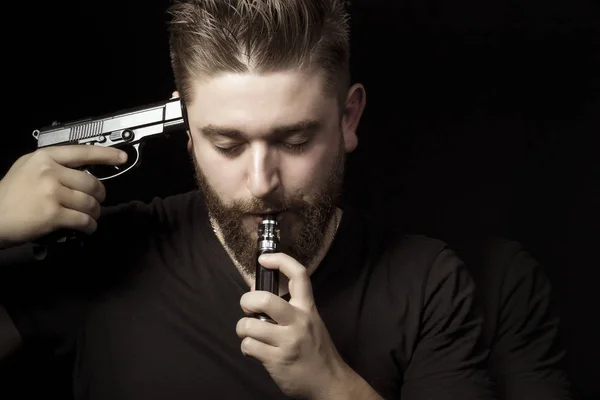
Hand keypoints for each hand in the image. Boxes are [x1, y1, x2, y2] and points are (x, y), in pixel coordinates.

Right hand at [0, 145, 126, 248]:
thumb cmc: (9, 195)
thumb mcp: (27, 168)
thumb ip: (53, 166)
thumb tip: (83, 170)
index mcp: (44, 158)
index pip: (82, 152)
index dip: (106, 155)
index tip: (122, 157)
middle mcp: (49, 172)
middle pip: (91, 182)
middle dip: (100, 195)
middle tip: (98, 200)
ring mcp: (51, 193)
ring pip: (90, 202)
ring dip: (95, 212)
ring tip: (91, 215)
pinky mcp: (53, 214)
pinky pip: (83, 219)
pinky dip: (90, 225)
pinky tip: (88, 227)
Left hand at [236, 252, 346, 398]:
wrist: (330, 382)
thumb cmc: (315, 350)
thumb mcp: (308, 322)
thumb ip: (286, 306)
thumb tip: (255, 290)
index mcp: (308, 308)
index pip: (298, 275)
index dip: (279, 260)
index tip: (263, 259)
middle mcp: (299, 321)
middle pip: (264, 299)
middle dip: (246, 301)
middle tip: (248, 308)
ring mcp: (288, 341)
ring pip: (249, 325)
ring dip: (243, 329)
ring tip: (251, 334)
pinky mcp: (277, 360)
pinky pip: (249, 346)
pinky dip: (247, 347)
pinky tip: (255, 351)